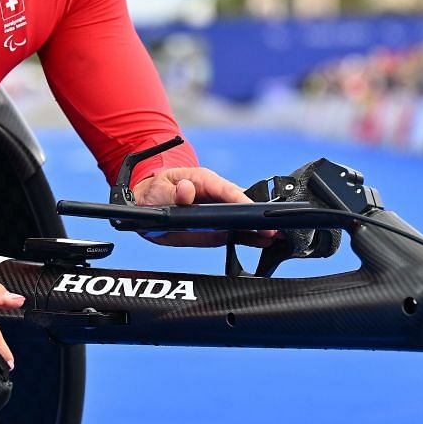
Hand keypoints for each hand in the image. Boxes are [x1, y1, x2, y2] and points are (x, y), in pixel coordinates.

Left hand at [131, 166, 275, 246]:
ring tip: (273, 238)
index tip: (251, 211)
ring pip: (243, 218)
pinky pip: (236, 231)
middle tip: (271, 229)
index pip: (226, 189)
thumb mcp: (159, 189)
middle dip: (256, 215)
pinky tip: (262, 243)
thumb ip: (173, 191)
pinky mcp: (218, 227)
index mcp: (203, 180)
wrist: (149, 205)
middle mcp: (216, 195)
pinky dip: (250, 237)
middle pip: (242, 203)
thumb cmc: (155, 192)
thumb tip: (187, 190)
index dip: (240, 200)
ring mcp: (220, 211)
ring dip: (258, 228)